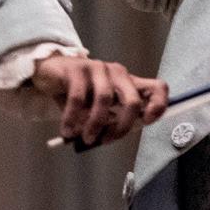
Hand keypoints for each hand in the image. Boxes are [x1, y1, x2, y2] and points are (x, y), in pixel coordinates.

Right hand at [31, 54, 168, 145]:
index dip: (159, 105)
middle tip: (106, 141)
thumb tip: (115, 136)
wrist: (51, 74)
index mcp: (128, 83)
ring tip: (85, 137)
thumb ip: (112, 120)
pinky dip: (72, 118)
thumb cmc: (81, 95)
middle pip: (133, 99)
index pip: (157, 87)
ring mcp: (98, 68)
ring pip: (104, 99)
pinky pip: (78, 98)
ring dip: (95, 124)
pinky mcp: (77, 68)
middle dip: (122, 126)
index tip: (147, 122)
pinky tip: (67, 130)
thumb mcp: (100, 108)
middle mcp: (117, 73)